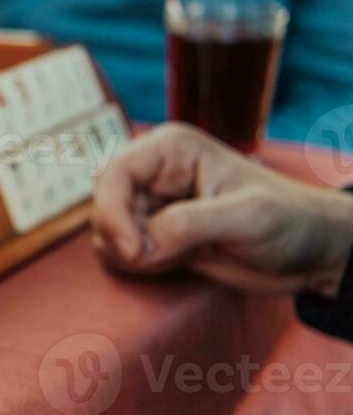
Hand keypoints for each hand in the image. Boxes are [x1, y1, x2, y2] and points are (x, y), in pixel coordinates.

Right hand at [92, 123, 352, 295]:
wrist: (311, 251)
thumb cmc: (290, 221)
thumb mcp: (245, 218)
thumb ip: (186, 226)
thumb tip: (136, 247)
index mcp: (171, 149)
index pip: (112, 175)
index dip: (112, 213)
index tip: (134, 252)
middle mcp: (154, 173)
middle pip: (103, 206)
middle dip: (125, 238)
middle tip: (167, 257)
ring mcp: (152, 204)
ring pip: (106, 232)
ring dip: (134, 255)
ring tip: (183, 256)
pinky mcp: (154, 234)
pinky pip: (120, 252)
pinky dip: (140, 265)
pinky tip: (180, 261)